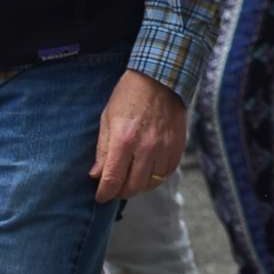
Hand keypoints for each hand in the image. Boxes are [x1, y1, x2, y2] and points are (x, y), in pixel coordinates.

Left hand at [91, 70, 185, 202]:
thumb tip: (96, 175)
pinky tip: (148, 169)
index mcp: (124, 139)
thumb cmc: (129, 95)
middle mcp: (146, 147)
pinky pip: (167, 173)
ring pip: (151, 183)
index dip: (104, 193)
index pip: (113, 180)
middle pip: (133, 187)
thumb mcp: (108, 118)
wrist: (161, 77)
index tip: (101, 196)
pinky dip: (156, 176)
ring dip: (139, 185)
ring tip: (131, 178)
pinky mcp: (177, 146)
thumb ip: (103, 150)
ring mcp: (164, 147)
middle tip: (115, 188)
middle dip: (120, 192)